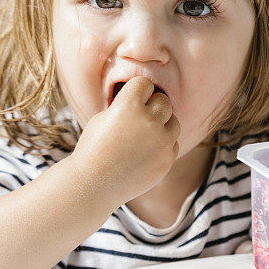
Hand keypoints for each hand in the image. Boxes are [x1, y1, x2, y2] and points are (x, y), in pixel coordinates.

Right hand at [70, 76, 180, 204]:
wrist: (94, 185)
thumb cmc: (94, 148)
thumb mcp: (103, 117)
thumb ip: (127, 105)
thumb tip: (148, 98)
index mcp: (128, 106)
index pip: (145, 83)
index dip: (137, 91)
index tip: (130, 100)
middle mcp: (148, 122)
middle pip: (163, 101)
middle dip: (152, 106)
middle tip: (139, 117)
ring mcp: (161, 142)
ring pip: (174, 121)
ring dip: (162, 124)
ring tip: (143, 135)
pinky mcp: (167, 160)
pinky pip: (173, 143)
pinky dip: (163, 145)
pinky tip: (145, 152)